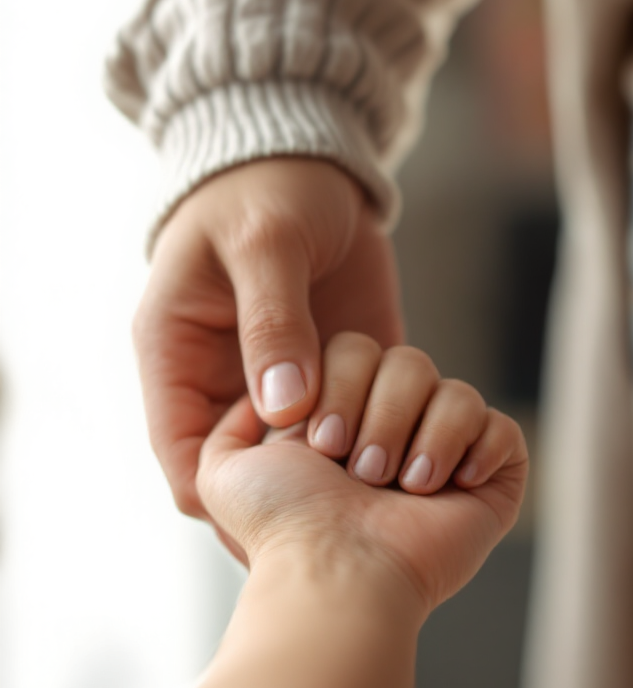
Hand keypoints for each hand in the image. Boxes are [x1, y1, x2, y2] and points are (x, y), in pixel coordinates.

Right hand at [133, 159, 403, 516]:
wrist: (307, 155)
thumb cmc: (267, 186)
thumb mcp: (266, 244)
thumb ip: (272, 323)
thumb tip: (283, 411)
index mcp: (174, 354)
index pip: (181, 455)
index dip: (220, 498)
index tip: (280, 520)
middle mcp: (218, 381)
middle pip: (238, 476)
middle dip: (284, 504)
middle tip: (339, 531)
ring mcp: (273, 381)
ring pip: (293, 461)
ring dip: (330, 480)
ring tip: (376, 504)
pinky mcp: (325, 373)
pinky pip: (341, 425)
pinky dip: (368, 442)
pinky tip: (403, 459)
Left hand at [197, 334, 528, 615]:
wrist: (335, 573)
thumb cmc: (282, 526)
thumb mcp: (222, 466)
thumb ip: (230, 419)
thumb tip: (274, 392)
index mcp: (343, 421)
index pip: (358, 350)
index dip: (342, 382)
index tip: (322, 443)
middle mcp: (395, 432)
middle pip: (409, 360)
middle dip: (381, 412)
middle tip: (361, 471)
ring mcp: (445, 457)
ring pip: (455, 391)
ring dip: (425, 437)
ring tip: (402, 486)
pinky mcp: (490, 482)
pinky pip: (502, 428)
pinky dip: (477, 448)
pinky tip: (450, 484)